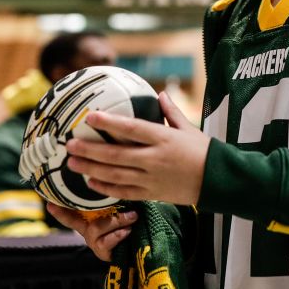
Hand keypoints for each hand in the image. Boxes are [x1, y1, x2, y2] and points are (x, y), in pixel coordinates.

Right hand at [47, 204, 138, 261]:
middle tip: (120, 206)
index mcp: (88, 221)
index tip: (49, 203)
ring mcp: (94, 243)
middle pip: (80, 220)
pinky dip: (118, 235)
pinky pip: (105, 242)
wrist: (137, 248)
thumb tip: (113, 185)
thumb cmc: (128, 224)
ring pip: (96, 228)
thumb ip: (113, 202)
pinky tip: (127, 231)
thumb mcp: (119, 211)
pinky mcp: (101, 253)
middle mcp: (88, 232)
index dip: (59, 210)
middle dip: (98, 211)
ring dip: (117, 221)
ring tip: (132, 216)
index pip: (70, 214)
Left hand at [65, 91, 209, 205]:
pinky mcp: (152, 194)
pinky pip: (124, 192)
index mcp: (163, 139)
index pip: (131, 129)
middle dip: (90, 150)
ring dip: (92, 169)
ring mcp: (151, 179)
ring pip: (115, 175)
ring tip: (72, 163)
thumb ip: (171, 112)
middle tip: (70, 145)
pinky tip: (90, 183)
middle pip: (116, 155)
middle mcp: (154, 159)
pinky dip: (106, 188)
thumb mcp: (189, 128)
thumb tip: (160, 94)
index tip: (90, 117)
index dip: (109, 123)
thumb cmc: (205, 152)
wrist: (218, 181)